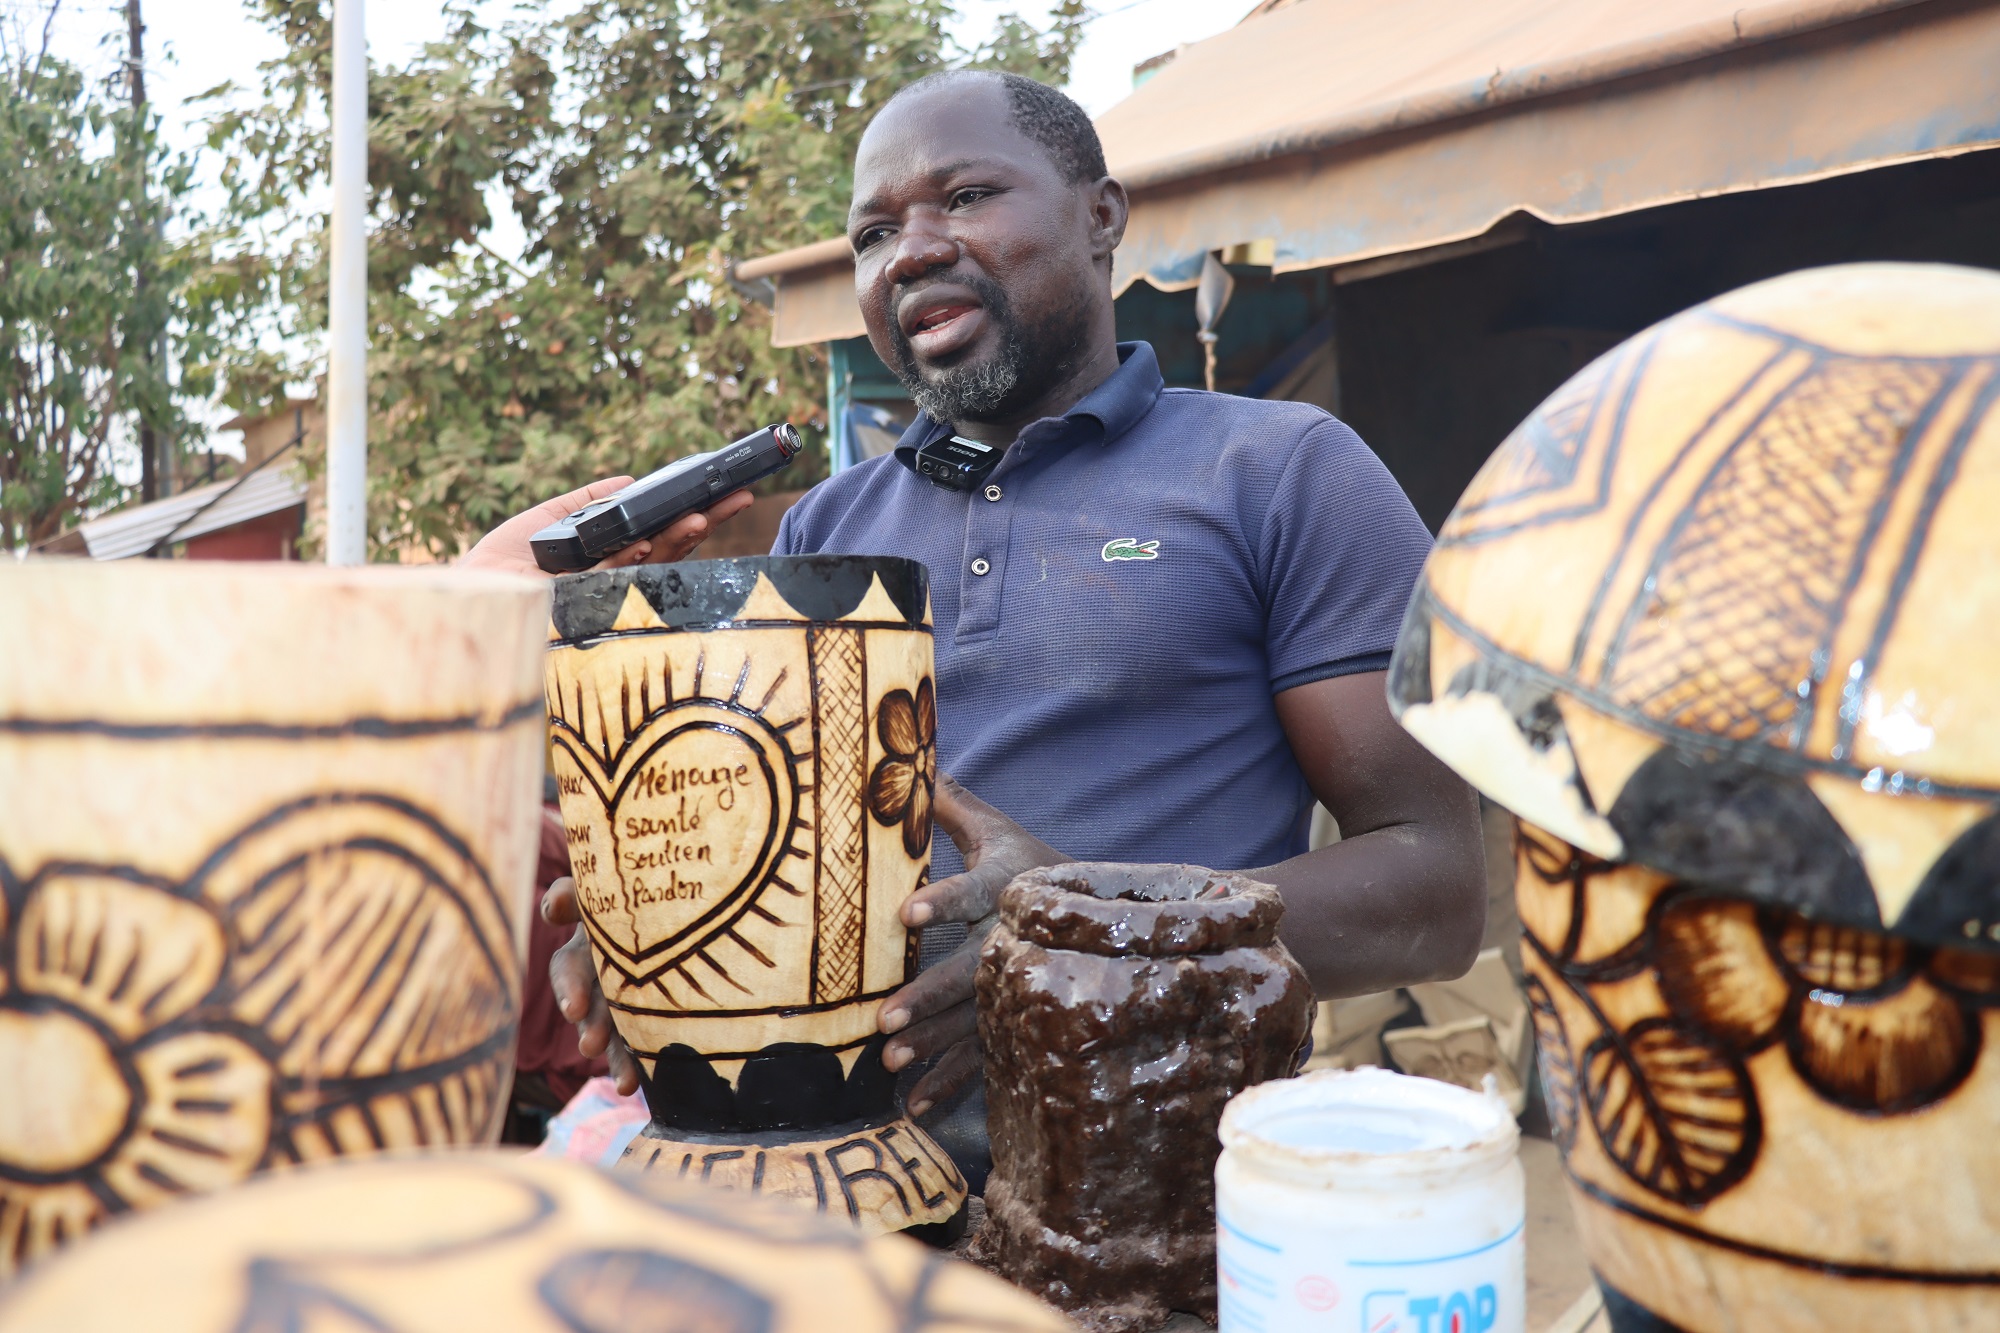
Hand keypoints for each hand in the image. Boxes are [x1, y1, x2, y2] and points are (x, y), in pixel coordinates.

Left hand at [457, 476, 754, 577]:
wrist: (470, 592)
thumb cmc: (503, 561)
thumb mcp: (550, 520)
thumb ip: (588, 501)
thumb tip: (630, 481)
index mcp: (614, 559)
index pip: (663, 536)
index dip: (692, 516)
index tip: (724, 494)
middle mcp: (617, 579)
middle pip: (670, 548)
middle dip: (703, 524)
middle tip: (737, 499)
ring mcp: (606, 595)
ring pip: (651, 566)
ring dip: (677, 540)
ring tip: (701, 517)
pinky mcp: (587, 606)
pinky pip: (614, 580)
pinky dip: (629, 558)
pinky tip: (644, 540)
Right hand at [541, 877, 641, 1095]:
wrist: (693, 900)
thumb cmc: (648, 887)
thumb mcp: (620, 884)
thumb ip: (582, 893)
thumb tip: (550, 907)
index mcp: (590, 943)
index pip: (569, 966)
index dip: (568, 985)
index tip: (573, 1008)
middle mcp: (601, 974)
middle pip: (588, 1005)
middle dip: (590, 1025)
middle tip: (591, 1044)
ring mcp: (622, 998)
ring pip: (612, 1030)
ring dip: (612, 1053)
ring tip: (622, 1077)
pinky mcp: (645, 1017)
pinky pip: (636, 1044)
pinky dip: (633, 1066)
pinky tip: (634, 1085)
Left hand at [877, 773, 1065, 1115]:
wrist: (1100, 916)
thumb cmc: (1028, 865)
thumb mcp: (995, 830)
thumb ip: (951, 802)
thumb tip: (910, 752)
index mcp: (1007, 887)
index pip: (970, 891)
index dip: (941, 902)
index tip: (905, 912)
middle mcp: (1014, 941)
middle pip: (970, 971)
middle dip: (928, 996)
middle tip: (883, 1017)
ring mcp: (1018, 987)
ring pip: (974, 1023)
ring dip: (932, 1046)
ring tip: (888, 1063)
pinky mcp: (1016, 1024)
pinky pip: (984, 1060)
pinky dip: (950, 1085)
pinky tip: (915, 1106)